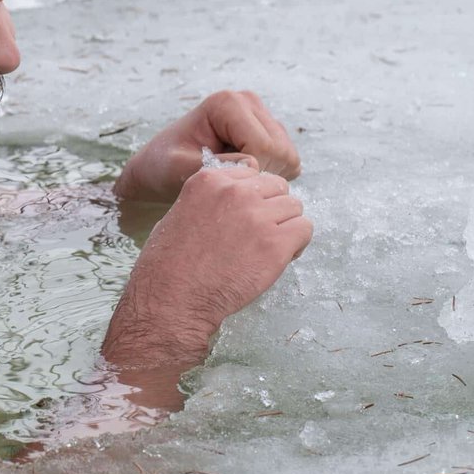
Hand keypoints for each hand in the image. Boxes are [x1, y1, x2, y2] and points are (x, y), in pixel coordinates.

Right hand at [102, 163, 312, 370]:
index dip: (253, 197)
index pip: (253, 174)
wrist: (173, 299)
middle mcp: (236, 192)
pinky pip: (304, 230)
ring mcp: (257, 216)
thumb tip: (234, 202)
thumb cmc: (169, 264)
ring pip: (295, 207)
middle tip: (260, 235)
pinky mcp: (274, 244)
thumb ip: (210, 199)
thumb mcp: (180, 212)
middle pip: (278, 187)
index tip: (246, 218)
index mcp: (210, 179)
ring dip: (286, 226)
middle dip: (273, 209)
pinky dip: (297, 245)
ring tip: (268, 249)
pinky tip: (279, 259)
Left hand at [114, 90, 299, 203]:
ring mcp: (262, 115)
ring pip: (288, 157)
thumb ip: (212, 166)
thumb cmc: (164, 167)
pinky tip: (241, 175)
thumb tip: (251, 164)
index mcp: (227, 103)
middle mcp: (248, 102)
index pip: (262, 145)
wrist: (161, 168)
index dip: (248, 172)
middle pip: (280, 150)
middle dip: (258, 174)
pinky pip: (288, 162)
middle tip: (226, 181)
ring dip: (263, 176)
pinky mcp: (270, 132)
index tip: (221, 181)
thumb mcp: (178, 169)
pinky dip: (268, 175)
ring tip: (231, 177)